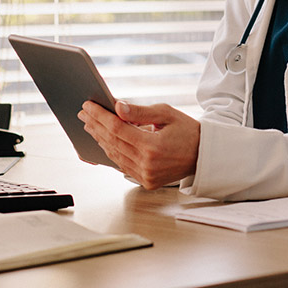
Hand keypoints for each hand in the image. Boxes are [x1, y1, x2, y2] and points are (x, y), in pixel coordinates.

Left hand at [78, 100, 199, 189]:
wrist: (204, 155)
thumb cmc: (187, 131)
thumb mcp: (166, 114)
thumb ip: (140, 112)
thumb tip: (117, 107)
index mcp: (152, 146)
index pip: (117, 128)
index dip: (100, 116)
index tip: (88, 106)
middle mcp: (147, 164)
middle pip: (112, 141)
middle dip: (95, 125)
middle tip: (83, 113)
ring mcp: (146, 175)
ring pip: (114, 155)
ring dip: (100, 139)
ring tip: (90, 125)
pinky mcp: (146, 181)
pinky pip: (122, 165)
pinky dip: (111, 152)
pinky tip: (103, 140)